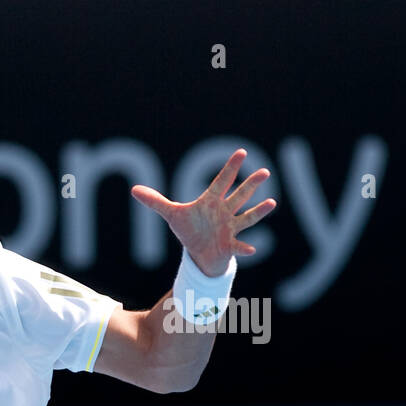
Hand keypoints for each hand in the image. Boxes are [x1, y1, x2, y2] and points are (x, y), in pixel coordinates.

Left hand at [131, 149, 276, 276]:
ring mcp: (229, 228)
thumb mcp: (172, 215)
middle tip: (265, 171)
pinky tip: (251, 249)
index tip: (241, 152)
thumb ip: (155, 202)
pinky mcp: (229, 244)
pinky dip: (244, 248)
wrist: (199, 253)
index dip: (230, 168)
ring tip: (271, 203)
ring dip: (258, 211)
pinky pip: (238, 246)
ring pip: (246, 217)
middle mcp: (224, 212)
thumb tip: (134, 189)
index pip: (221, 181)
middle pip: (238, 196)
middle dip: (250, 185)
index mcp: (211, 202)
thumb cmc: (190, 229)